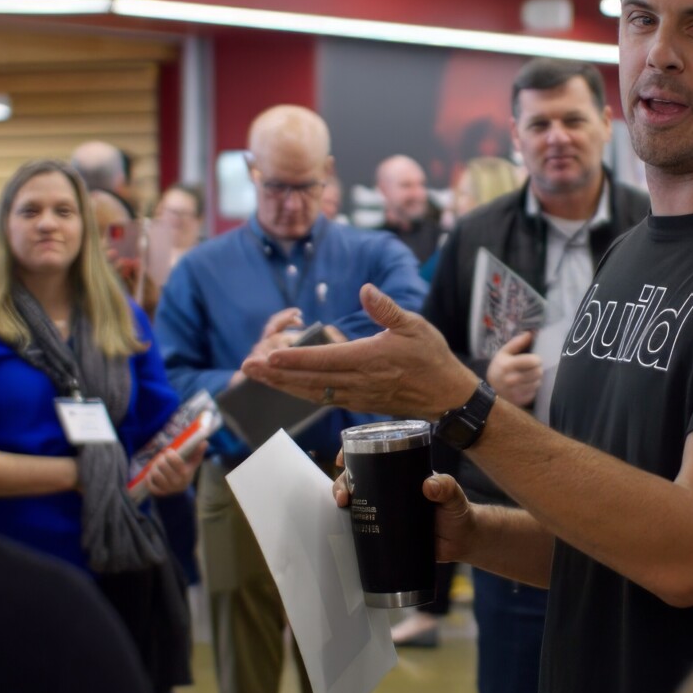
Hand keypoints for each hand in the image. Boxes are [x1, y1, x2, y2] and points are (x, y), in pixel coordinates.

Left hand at [145, 440, 206, 496]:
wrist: (179, 493)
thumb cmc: (185, 474)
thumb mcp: (192, 465)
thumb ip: (198, 454)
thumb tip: (205, 442)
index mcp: (185, 473)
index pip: (174, 459)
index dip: (169, 453)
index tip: (169, 451)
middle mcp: (176, 482)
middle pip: (162, 465)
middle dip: (159, 459)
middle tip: (160, 457)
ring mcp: (167, 488)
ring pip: (155, 474)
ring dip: (153, 467)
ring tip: (155, 464)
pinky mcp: (158, 493)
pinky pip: (149, 484)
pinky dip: (148, 478)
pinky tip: (150, 474)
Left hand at [245, 285, 476, 418]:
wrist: (446, 395)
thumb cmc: (431, 357)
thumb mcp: (414, 325)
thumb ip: (386, 309)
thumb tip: (365, 290)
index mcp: (370, 359)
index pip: (325, 359)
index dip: (296, 357)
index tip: (271, 355)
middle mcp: (358, 381)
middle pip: (308, 380)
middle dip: (276, 374)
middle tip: (246, 367)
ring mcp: (356, 395)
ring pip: (311, 392)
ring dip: (282, 384)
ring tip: (257, 376)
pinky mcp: (357, 402)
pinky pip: (322, 398)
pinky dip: (299, 391)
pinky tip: (285, 385)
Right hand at [331, 466, 477, 563]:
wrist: (462, 541)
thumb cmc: (458, 511)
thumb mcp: (454, 496)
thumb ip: (447, 488)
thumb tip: (429, 485)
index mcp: (402, 474)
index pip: (374, 458)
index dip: (353, 455)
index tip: (342, 459)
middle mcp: (390, 490)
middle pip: (358, 480)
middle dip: (343, 482)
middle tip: (344, 495)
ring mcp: (386, 512)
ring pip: (357, 503)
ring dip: (343, 503)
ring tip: (342, 507)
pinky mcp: (385, 533)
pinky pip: (363, 529)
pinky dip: (351, 529)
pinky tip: (344, 531)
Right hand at [486, 330, 541, 406]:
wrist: (488, 390)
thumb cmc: (499, 367)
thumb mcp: (504, 352)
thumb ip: (517, 343)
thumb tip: (530, 333)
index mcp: (507, 365)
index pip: (533, 361)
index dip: (536, 359)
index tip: (534, 359)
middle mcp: (511, 380)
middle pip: (538, 372)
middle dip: (537, 369)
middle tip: (531, 368)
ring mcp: (515, 392)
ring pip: (538, 383)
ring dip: (535, 379)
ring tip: (528, 377)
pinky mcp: (518, 401)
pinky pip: (534, 393)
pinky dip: (532, 389)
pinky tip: (525, 386)